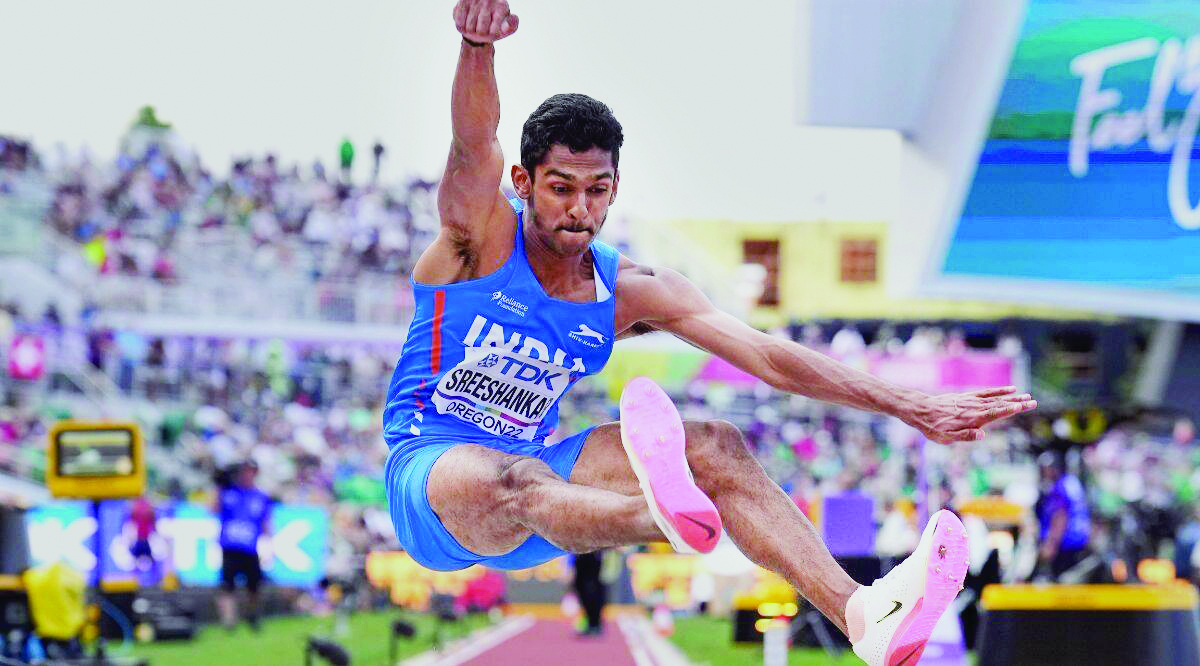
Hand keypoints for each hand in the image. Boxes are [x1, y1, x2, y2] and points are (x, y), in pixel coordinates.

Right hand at [453, 0, 518, 43]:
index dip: (491, 33)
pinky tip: (466, 22)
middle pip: (481, 29)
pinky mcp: (463, 1)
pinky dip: (462, 26)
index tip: (493, 30)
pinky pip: (460, 21)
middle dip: (481, 34)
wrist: (480, 23)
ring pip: (469, 26)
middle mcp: (489, 0)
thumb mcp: (507, 28)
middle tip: (483, 29)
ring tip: (475, 25)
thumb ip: (512, 25)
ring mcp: (475, 0)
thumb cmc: (496, 26)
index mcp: (502, 5)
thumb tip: (509, 22)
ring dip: (471, 31)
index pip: (494, 29)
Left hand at [907, 386, 1036, 443]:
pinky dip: (998, 391)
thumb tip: (982, 436)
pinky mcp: (967, 397)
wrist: (920, 410)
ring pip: (996, 398)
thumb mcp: (946, 437)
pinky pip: (986, 393)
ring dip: (1012, 397)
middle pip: (999, 405)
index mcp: (972, 419)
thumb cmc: (933, 427)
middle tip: (1034, 402)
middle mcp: (974, 408)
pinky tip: (1009, 389)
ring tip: (1027, 396)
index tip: (1022, 406)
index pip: (994, 414)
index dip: (1009, 410)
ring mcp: (971, 401)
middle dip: (1017, 404)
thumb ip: (965, 436)